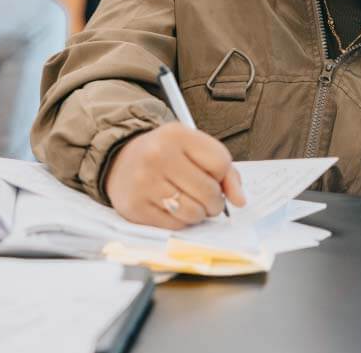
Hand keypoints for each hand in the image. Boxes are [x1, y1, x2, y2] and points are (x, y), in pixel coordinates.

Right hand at [104, 122, 245, 228]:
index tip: (214, 178)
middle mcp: (157, 156)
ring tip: (190, 203)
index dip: (223, 176)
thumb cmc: (165, 155)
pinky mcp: (135, 207)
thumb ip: (224, 169)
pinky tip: (173, 208)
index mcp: (176, 135)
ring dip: (199, 214)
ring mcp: (144, 182)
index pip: (220, 163)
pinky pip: (174, 225)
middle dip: (214, 201)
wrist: (120, 161)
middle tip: (207, 198)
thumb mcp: (193, 148)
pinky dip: (180, 221)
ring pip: (194, 212)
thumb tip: (240, 200)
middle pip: (209, 192)